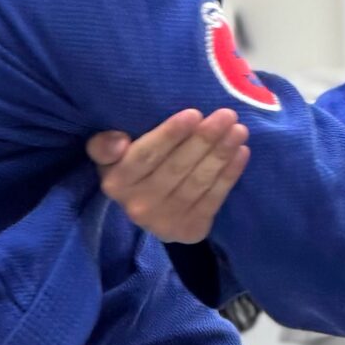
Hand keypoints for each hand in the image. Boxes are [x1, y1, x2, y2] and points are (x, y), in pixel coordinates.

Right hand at [88, 108, 249, 242]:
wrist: (148, 211)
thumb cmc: (133, 170)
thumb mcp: (110, 156)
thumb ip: (104, 146)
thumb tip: (118, 141)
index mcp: (116, 182)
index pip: (146, 156)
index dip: (170, 135)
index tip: (194, 114)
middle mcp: (138, 206)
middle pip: (177, 168)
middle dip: (204, 140)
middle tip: (227, 115)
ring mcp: (165, 222)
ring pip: (197, 182)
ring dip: (221, 154)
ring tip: (239, 131)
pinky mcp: (189, 231)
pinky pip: (213, 199)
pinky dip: (229, 175)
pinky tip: (241, 153)